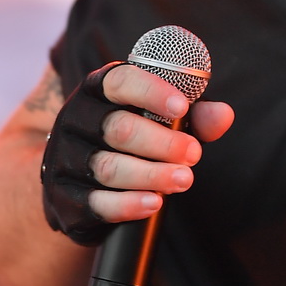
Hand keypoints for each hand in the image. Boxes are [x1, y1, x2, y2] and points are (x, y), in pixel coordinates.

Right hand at [41, 62, 233, 243]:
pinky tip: (154, 202)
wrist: (77, 178)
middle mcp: (74, 118)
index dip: (152, 92)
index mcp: (98, 89)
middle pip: (118, 129)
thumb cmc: (131, 137)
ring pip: (109, 168)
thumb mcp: (160, 119)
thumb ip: (193, 116)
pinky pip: (96, 203)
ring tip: (184, 180)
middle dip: (162, 143)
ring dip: (151, 175)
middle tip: (194, 154)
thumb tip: (223, 115)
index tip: (182, 107)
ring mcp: (63, 159)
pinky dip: (128, 204)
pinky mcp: (63, 197)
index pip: (120, 81)